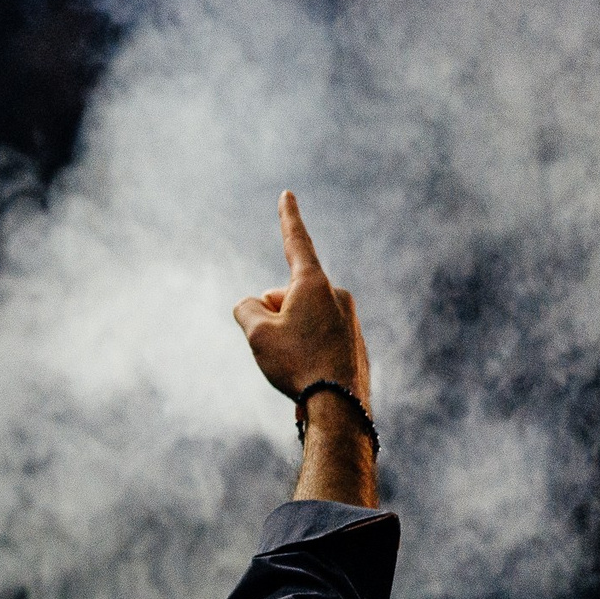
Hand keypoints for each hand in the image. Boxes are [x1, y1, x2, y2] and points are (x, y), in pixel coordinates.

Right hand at [236, 191, 378, 507]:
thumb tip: (255, 304)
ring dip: (286, 332)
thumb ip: (246, 308)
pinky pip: (316, 335)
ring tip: (292, 363)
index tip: (287, 193)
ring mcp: (347, 317)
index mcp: (313, 283)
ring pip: (300, 316)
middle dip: (272, 312)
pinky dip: (303, 348)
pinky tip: (306, 373)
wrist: (339, 404)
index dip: (287, 217)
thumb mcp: (256, 333)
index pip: (296, 242)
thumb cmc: (296, 364)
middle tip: (274, 346)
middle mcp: (335, 293)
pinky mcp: (352, 339)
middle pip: (286, 294)